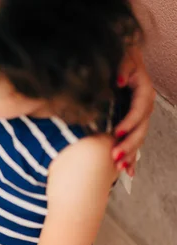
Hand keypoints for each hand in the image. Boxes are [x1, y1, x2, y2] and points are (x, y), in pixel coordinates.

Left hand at [113, 47, 155, 176]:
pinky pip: (134, 141)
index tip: (118, 132)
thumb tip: (122, 80)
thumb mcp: (123, 58)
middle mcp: (144, 106)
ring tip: (120, 168)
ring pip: (139, 138)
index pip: (139, 110)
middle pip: (141, 129)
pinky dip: (132, 157)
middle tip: (115, 155)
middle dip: (130, 144)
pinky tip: (128, 171)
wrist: (123, 61)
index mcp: (143, 92)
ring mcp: (140, 117)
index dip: (130, 121)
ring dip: (131, 154)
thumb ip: (124, 67)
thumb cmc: (121, 59)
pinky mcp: (133, 124)